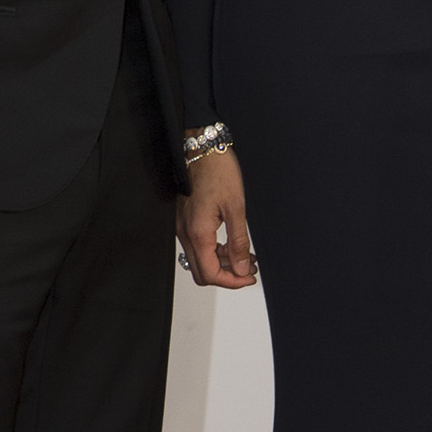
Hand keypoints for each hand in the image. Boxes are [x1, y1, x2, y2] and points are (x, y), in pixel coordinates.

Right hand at [178, 146, 258, 289]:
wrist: (201, 150)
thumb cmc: (217, 171)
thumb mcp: (236, 208)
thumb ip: (238, 242)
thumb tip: (241, 267)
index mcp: (198, 233)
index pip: (211, 273)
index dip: (232, 281)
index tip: (248, 277)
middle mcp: (185, 234)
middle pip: (202, 273)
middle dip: (227, 275)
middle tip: (248, 268)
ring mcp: (183, 228)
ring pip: (199, 261)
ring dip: (222, 263)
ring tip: (244, 256)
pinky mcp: (185, 222)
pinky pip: (197, 247)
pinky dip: (214, 251)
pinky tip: (230, 244)